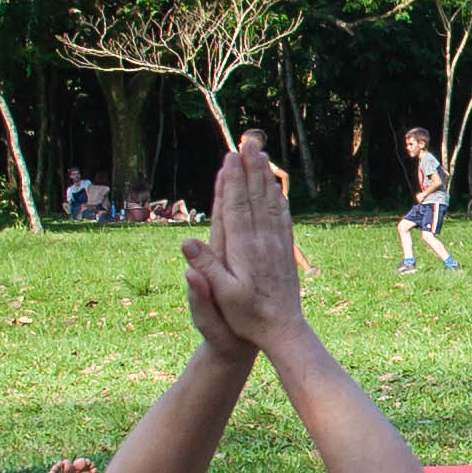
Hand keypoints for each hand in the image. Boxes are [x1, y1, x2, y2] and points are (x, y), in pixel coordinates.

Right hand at [195, 133, 303, 344]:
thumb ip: (206, 269)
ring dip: (264, 177)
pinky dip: (277, 198)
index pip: (236, 208)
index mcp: (244, 250)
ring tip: (262, 154)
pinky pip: (281, 217)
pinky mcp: (285, 250)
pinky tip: (277, 188)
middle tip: (248, 142)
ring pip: (270, 203)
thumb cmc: (248, 318)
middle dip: (250, 169)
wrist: (284, 330)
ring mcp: (277, 244)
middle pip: (255, 197)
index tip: (230, 157)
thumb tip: (186, 243)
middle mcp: (262, 241)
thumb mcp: (222, 298)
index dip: (232, 181)